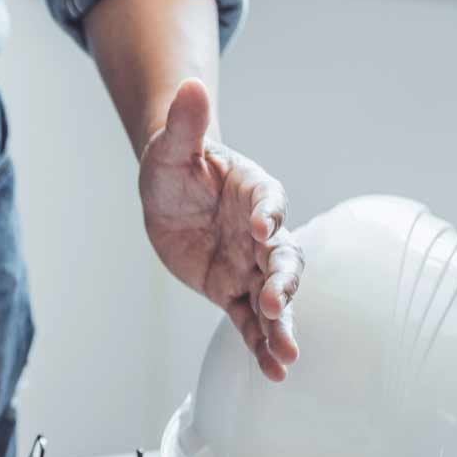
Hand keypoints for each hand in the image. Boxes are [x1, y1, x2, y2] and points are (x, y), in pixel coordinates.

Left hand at [138, 79, 300, 379]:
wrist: (169, 195)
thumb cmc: (175, 165)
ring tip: (287, 355)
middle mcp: (262, 232)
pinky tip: (274, 371)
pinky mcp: (234, 292)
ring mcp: (251, 266)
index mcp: (254, 191)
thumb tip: (189, 85)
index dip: (271, 215)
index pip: (271, 201)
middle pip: (284, 258)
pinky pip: (252, 322)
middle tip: (276, 300)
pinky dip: (262, 345)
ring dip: (282, 324)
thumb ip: (186, 123)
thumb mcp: (171, 147)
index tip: (265, 228)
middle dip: (283, 280)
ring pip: (275, 297)